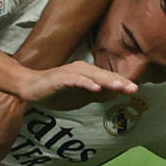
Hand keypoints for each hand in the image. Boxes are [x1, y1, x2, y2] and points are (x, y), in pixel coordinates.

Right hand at [15, 61, 135, 109]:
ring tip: (120, 87)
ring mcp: (70, 72)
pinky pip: (76, 80)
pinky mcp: (60, 78)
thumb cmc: (55, 91)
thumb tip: (113, 96)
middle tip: (134, 88)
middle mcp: (80, 69)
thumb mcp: (79, 96)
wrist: (30, 88)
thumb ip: (94, 95)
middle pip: (103, 75)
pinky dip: (86, 83)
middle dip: (119, 81)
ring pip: (92, 76)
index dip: (121, 83)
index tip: (135, 90)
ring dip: (107, 81)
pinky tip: (96, 88)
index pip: (107, 78)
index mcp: (86, 73)